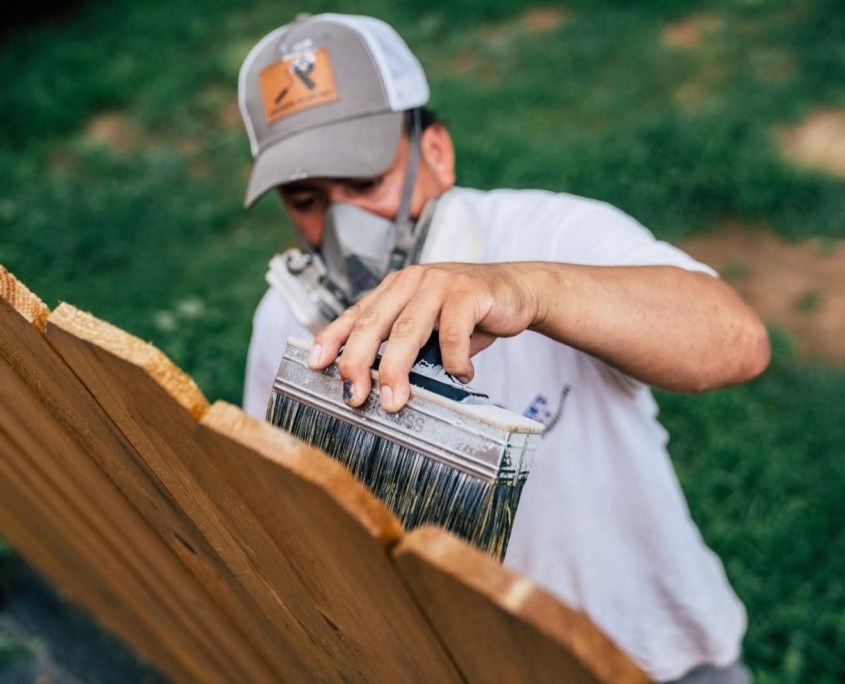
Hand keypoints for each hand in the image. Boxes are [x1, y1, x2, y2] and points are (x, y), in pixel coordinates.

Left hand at [307, 262, 541, 411]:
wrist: (518, 290)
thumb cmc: (470, 312)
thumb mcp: (431, 326)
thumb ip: (406, 345)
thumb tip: (379, 384)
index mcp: (396, 287)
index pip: (357, 312)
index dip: (333, 337)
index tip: (314, 363)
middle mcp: (412, 280)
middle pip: (373, 323)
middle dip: (357, 362)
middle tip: (353, 395)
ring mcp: (440, 283)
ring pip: (406, 330)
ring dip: (395, 369)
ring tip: (394, 400)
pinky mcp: (468, 291)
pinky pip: (453, 334)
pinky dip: (454, 362)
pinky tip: (462, 374)